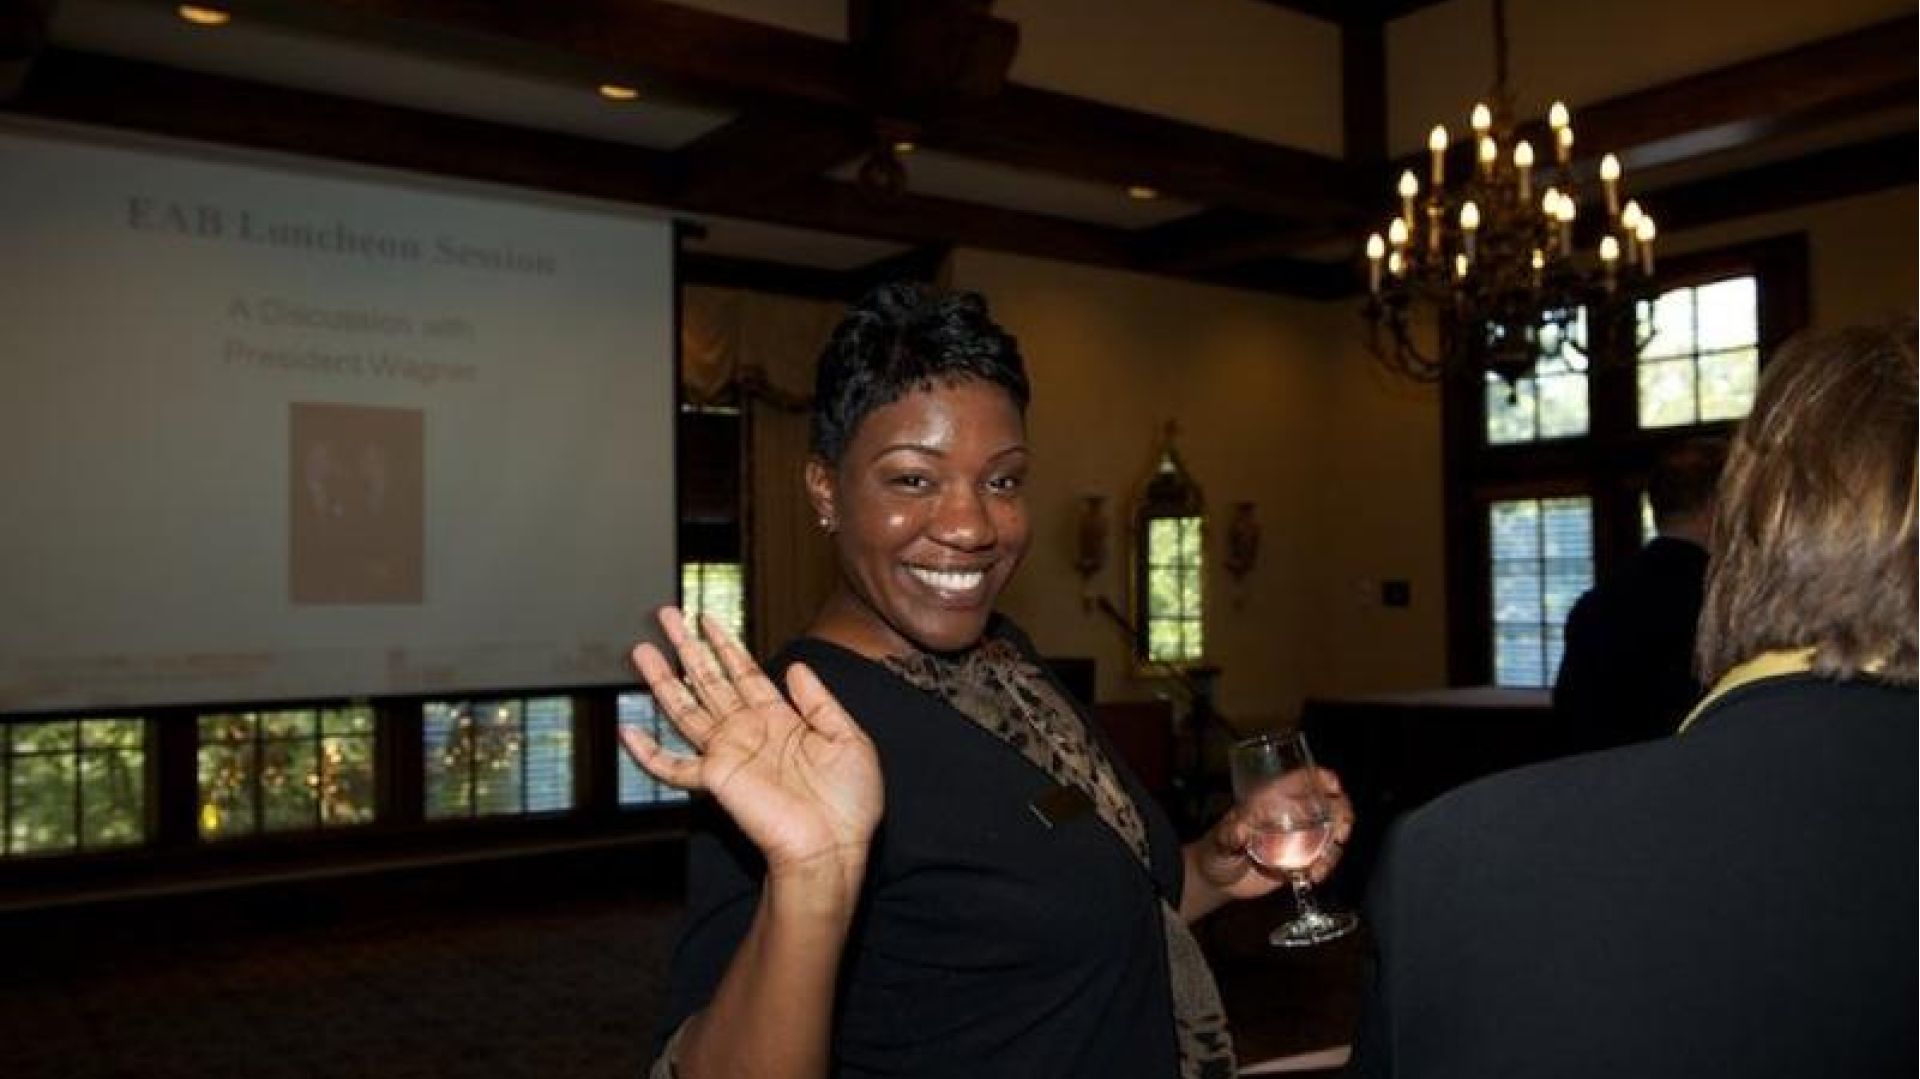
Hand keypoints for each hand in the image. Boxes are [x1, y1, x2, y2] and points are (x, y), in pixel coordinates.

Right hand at [620, 609, 883, 893]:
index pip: (745, 673)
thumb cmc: (849, 803)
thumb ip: (820, 701)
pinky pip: (673, 767)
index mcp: (780, 720)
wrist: (834, 847)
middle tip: (667, 614)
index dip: (725, 644)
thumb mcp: (848, 738)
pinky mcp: (716, 780)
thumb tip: (794, 666)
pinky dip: (649, 752)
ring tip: (642, 649)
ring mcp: (728, 754)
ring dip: (663, 679)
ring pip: (686, 709)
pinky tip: (627, 732)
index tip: (707, 617)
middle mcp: (748, 732)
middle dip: (688, 646)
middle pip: (709, 680)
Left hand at [1196, 766, 1354, 900]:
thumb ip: (1229, 835)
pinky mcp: (1299, 862)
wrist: (1216, 881)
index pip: (1301, 780)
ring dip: (1334, 849)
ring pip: (1330, 834)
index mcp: (1271, 801)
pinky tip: (1313, 877)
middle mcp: (1290, 816)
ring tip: (1319, 867)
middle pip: (1327, 805)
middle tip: (1340, 834)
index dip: (1321, 778)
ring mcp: (1297, 839)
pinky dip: (1325, 867)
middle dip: (1341, 815)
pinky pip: (1322, 860)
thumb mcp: (1219, 840)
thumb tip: (1238, 830)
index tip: (1333, 787)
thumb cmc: (1214, 851)